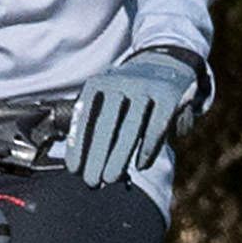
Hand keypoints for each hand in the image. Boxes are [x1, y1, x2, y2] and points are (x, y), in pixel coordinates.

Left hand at [62, 48, 204, 189]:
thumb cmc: (129, 91)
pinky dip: (148, 149)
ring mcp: (145, 87)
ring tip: (110, 179)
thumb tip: (81, 162)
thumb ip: (94, 123)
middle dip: (96, 156)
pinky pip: (156, 127)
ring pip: (130, 129)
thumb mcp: (108, 96)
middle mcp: (121, 82)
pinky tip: (140, 166)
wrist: (167, 60)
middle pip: (105, 126)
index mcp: (99, 83)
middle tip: (90, 182)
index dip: (78, 146)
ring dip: (118, 157)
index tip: (74, 170)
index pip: (84, 118)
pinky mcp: (168, 95)